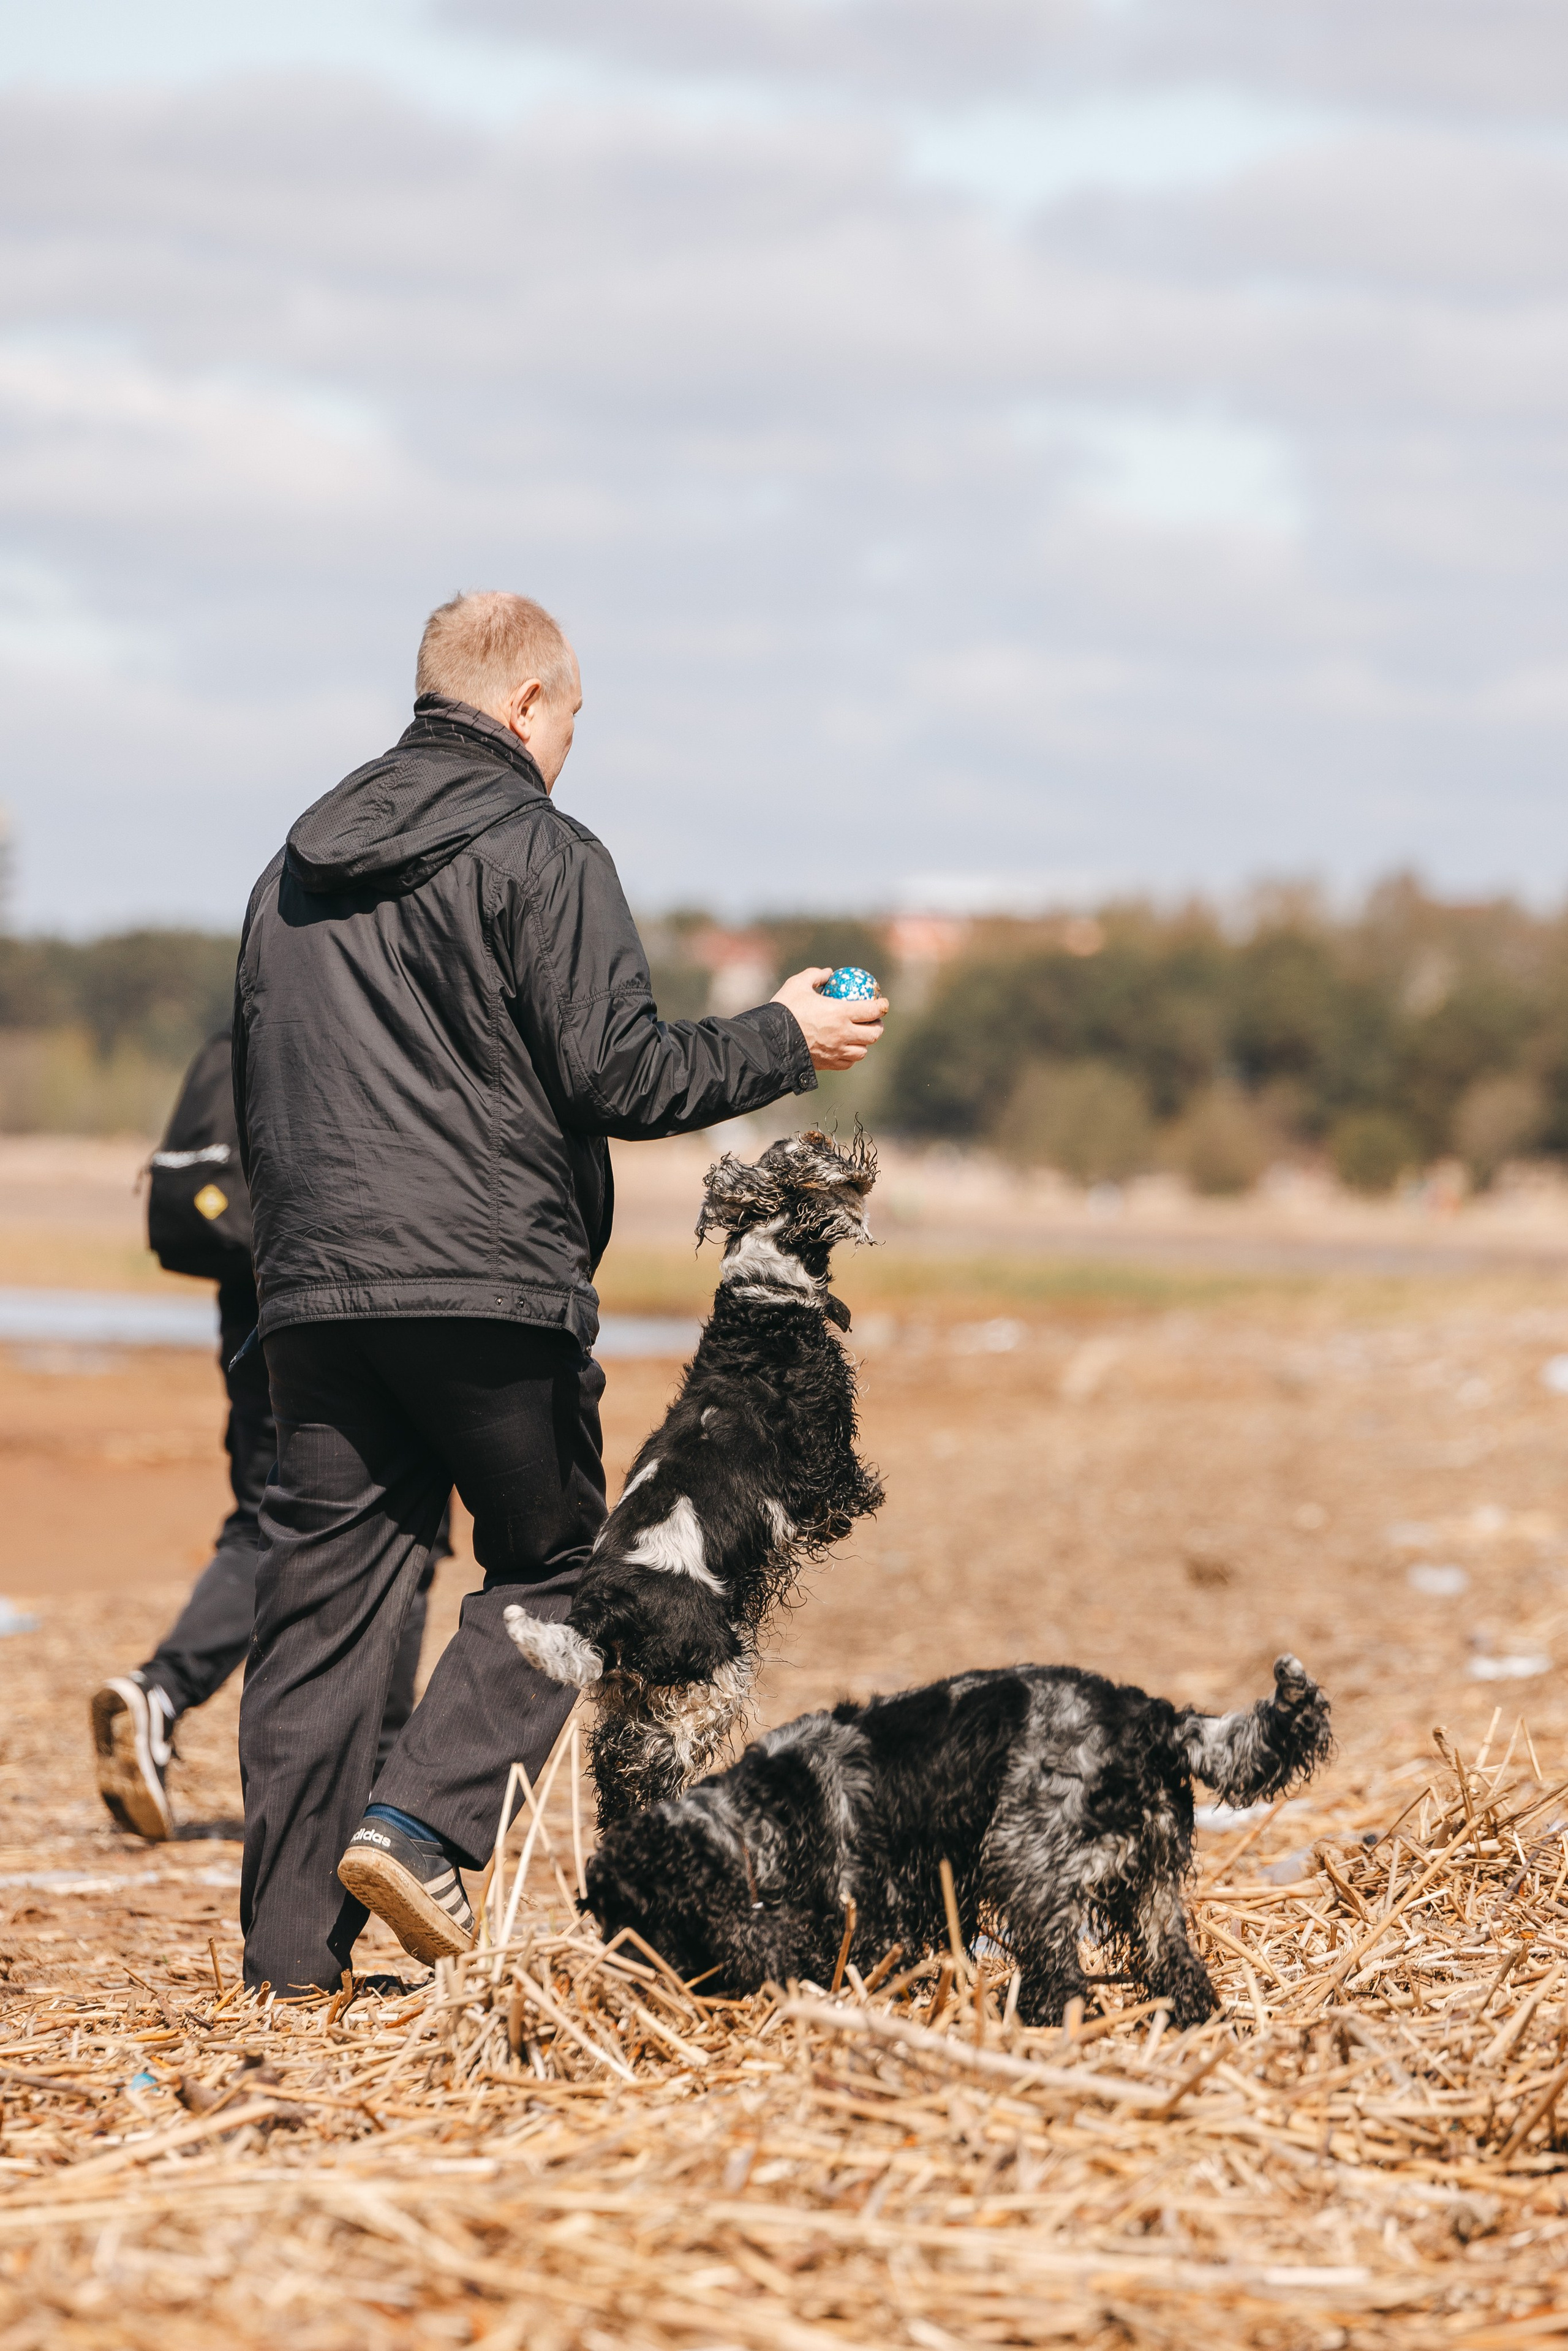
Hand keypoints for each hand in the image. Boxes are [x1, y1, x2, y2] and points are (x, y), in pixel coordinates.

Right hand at [772, 968, 888, 1070]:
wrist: (771, 1039)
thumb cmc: (785, 1009)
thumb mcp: (797, 984)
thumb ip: (815, 976)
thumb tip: (828, 974)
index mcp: (841, 1013)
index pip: (872, 1010)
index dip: (882, 1006)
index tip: (882, 1003)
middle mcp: (843, 1034)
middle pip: (873, 1034)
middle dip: (877, 1027)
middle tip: (873, 1021)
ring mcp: (836, 1051)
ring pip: (862, 1052)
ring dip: (864, 1043)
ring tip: (859, 1037)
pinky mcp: (827, 1064)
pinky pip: (847, 1063)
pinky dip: (850, 1056)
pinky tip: (845, 1049)